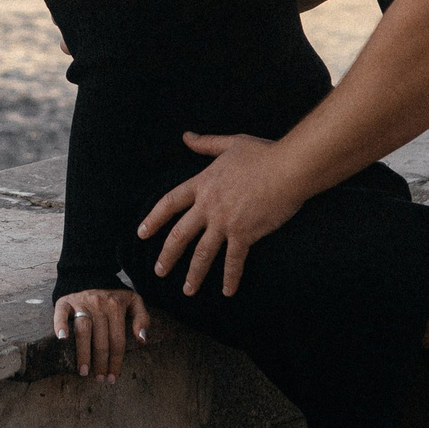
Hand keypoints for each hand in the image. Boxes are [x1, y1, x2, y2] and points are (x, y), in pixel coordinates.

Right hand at [52, 288, 151, 380]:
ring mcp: (81, 302)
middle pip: (101, 340)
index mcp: (116, 306)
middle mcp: (99, 304)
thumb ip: (142, 318)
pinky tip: (62, 339)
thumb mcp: (133, 301)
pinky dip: (60, 325)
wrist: (90, 272)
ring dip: (83, 353)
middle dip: (101, 363)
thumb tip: (142, 339)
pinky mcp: (65, 300)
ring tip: (84, 371)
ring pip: (83, 331)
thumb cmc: (113, 293)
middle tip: (99, 379)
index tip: (113, 377)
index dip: (116, 361)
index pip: (118, 340)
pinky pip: (61, 313)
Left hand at [137, 133, 310, 296]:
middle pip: (180, 235)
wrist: (287, 168)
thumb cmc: (262, 153)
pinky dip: (230, 277)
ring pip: (202, 253)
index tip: (141, 233)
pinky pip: (234, 261)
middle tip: (159, 270)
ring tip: (187, 290)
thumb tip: (187, 136)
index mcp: (202, 184)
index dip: (154, 219)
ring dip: (194, 274)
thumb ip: (206, 143)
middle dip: (167, 255)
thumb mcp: (231, 143)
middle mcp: (208, 206)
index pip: (170, 203)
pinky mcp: (244, 234)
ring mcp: (225, 222)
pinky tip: (227, 291)